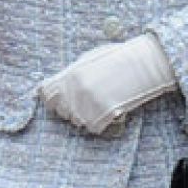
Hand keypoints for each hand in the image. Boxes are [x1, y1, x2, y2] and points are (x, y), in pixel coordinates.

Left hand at [39, 33, 176, 134]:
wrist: (141, 65)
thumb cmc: (117, 60)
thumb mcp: (89, 60)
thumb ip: (72, 74)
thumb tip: (61, 86)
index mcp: (69, 74)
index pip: (46, 93)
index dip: (52, 99)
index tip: (60, 101)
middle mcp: (74, 89)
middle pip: (61, 110)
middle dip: (70, 110)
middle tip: (84, 106)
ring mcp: (88, 101)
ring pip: (76, 121)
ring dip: (84, 118)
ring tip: (97, 109)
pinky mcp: (103, 112)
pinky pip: (92, 127)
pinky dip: (98, 125)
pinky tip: (106, 116)